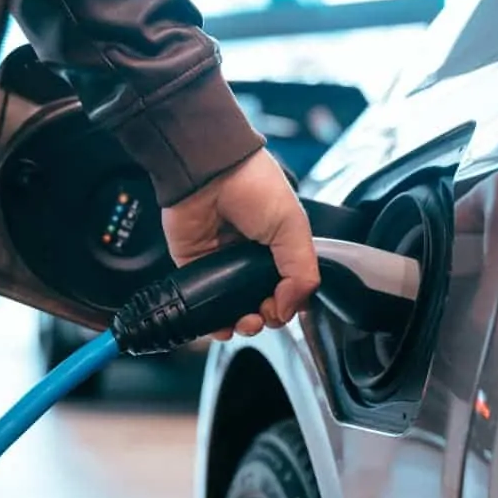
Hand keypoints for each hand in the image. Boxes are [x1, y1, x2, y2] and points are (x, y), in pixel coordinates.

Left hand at [161, 149, 319, 339]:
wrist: (208, 172)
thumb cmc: (253, 185)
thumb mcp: (293, 227)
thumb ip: (301, 272)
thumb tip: (291, 309)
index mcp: (279, 246)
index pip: (291, 288)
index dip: (290, 305)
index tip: (286, 307)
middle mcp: (252, 258)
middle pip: (263, 303)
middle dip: (267, 317)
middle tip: (265, 313)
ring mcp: (224, 263)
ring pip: (235, 308)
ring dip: (242, 323)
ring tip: (246, 321)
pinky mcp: (196, 267)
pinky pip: (205, 302)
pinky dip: (214, 320)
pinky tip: (223, 325)